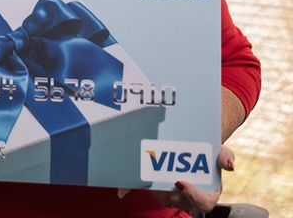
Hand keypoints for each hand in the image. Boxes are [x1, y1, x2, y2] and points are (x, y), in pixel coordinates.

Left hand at [117, 145, 234, 213]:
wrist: (193, 147)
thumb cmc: (208, 154)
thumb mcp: (219, 153)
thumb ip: (225, 156)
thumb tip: (230, 165)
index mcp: (207, 193)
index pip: (203, 203)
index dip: (192, 196)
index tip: (180, 182)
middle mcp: (188, 196)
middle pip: (178, 201)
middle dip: (170, 193)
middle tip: (162, 178)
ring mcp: (170, 193)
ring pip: (161, 196)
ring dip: (154, 188)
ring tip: (148, 172)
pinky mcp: (155, 186)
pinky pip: (144, 191)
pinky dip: (131, 190)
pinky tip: (121, 190)